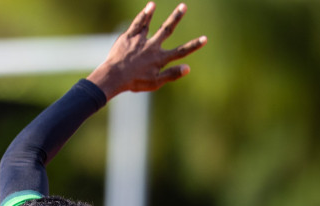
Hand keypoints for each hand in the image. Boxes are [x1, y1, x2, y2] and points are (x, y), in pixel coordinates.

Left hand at [87, 3, 206, 100]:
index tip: (205, 38)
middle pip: (166, 30)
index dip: (194, 45)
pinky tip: (149, 7)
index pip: (181, 51)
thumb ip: (172, 74)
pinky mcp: (129, 37)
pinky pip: (137, 24)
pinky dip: (143, 15)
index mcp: (160, 59)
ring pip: (149, 24)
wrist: (115, 76)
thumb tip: (188, 67)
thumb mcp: (155, 83)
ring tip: (154, 5)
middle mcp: (152, 47)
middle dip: (176, 18)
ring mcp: (140, 41)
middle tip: (184, 6)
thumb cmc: (135, 82)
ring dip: (154, 13)